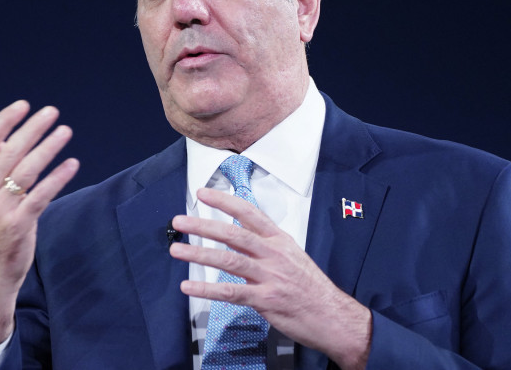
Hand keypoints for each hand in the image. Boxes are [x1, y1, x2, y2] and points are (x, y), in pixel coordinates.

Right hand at [0, 101, 78, 352]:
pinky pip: (41, 195)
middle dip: (32, 128)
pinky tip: (73, 164)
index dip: (3, 121)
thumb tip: (5, 139)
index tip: (23, 105)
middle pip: (9, 151)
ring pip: (27, 170)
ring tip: (66, 130)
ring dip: (49, 147)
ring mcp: (0, 209)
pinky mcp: (18, 224)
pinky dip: (58, 177)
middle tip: (52, 111)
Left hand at [169, 188, 370, 369]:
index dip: (225, 201)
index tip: (203, 193)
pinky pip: (231, 293)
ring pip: (228, 261)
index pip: (249, 212)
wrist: (333, 316)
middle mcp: (273, 254)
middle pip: (233, 234)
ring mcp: (269, 277)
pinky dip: (207, 290)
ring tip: (177, 250)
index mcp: (279, 240)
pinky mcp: (266, 300)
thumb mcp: (292, 256)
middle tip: (180, 221)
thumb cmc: (311, 287)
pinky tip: (189, 288)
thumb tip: (239, 237)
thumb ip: (265, 246)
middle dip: (203, 225)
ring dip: (199, 254)